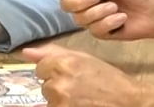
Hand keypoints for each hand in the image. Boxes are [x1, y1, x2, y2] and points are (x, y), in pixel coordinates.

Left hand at [22, 44, 142, 106]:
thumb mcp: (82, 58)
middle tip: (78, 86)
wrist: (128, 100)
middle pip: (44, 84)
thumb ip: (52, 53)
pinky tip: (80, 103)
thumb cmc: (107, 78)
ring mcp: (60, 101)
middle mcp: (57, 83)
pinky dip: (64, 106)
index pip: (40, 68)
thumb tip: (25, 52)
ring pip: (49, 98)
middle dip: (57, 85)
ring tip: (81, 97)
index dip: (54, 70)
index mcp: (61, 63)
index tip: (69, 74)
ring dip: (60, 98)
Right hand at [58, 0, 153, 39]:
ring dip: (99, 13)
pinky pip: (94, 30)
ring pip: (79, 19)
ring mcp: (92, 17)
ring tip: (116, 8)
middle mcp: (85, 0)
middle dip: (82, 2)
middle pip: (65, 4)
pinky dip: (109, 23)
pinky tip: (121, 18)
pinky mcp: (101, 32)